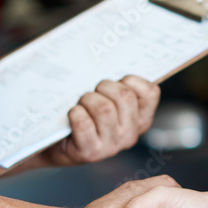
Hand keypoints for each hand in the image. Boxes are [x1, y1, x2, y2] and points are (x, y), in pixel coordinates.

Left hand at [44, 75, 160, 166]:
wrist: (57, 141)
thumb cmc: (85, 112)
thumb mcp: (107, 99)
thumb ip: (118, 85)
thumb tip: (110, 54)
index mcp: (141, 119)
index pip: (151, 92)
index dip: (131, 80)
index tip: (117, 81)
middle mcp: (131, 135)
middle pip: (125, 96)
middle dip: (104, 86)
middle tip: (92, 91)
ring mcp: (112, 146)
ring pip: (104, 109)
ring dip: (87, 99)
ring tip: (81, 103)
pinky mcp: (91, 153)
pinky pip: (84, 123)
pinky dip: (75, 113)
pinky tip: (73, 115)